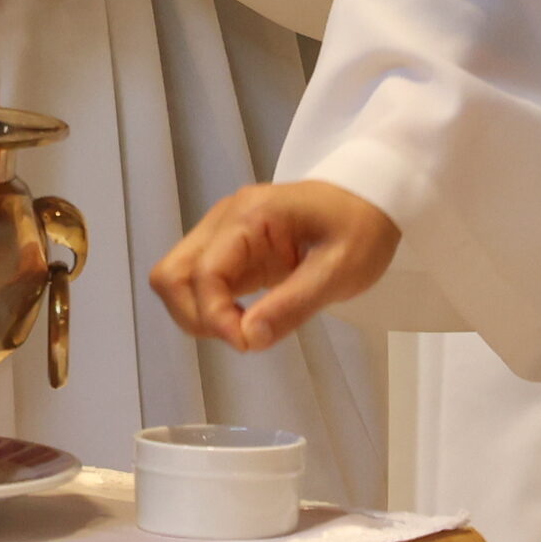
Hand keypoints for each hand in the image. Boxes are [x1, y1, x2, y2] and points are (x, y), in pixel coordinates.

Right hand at [153, 180, 398, 353]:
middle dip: (196, 316)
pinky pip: (198, 282)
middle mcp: (223, 219)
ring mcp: (222, 233)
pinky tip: (244, 318)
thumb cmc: (361, 228)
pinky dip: (210, 308)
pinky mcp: (229, 249)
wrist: (370, 197)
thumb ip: (293, 305)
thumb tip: (247, 340)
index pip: (204, 273)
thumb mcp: (341, 270)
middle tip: (242, 337)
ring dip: (199, 314)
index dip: (215, 317)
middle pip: (170, 274)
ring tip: (244, 329)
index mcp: (248, 216)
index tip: (248, 344)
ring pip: (175, 279)